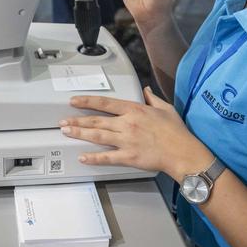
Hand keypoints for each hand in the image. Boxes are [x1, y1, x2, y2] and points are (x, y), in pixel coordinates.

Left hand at [61, 88, 213, 181]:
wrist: (184, 153)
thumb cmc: (177, 132)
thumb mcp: (165, 108)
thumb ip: (152, 98)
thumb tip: (145, 90)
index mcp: (135, 110)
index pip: (105, 103)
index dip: (87, 101)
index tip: (74, 101)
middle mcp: (127, 124)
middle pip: (96, 120)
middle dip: (77, 120)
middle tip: (62, 120)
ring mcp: (127, 141)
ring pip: (97, 135)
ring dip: (80, 133)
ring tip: (66, 132)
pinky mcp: (129, 157)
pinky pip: (107, 157)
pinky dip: (93, 157)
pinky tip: (82, 156)